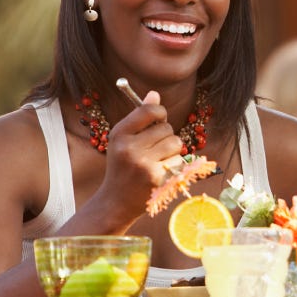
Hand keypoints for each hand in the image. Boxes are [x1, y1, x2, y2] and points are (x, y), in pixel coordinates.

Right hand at [99, 90, 183, 220]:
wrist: (116, 201)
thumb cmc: (122, 167)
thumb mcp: (124, 140)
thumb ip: (140, 118)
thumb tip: (154, 94)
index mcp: (119, 134)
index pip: (149, 110)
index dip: (160, 112)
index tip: (160, 119)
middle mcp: (129, 148)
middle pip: (167, 128)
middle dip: (165, 137)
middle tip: (154, 149)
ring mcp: (143, 164)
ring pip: (176, 144)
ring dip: (172, 152)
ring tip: (158, 161)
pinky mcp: (157, 178)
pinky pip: (179, 161)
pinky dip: (175, 166)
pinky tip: (161, 173)